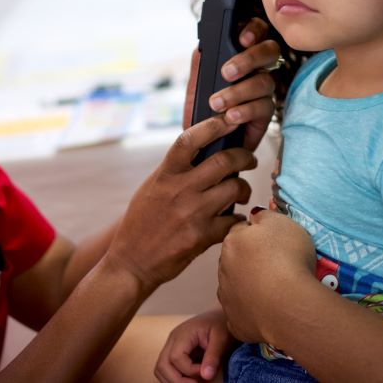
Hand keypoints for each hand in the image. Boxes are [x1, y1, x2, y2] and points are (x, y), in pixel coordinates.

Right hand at [106, 116, 256, 295]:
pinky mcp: (202, 237)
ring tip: (242, 192)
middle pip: (224, 161)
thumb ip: (176, 170)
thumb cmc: (142, 222)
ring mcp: (193, 213)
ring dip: (244, 188)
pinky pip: (233, 220)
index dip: (213, 126)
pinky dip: (239, 217)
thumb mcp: (153, 187)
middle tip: (250, 159)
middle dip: (245, 156)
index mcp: (165, 174)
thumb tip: (204, 150)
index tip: (230, 120)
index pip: (190, 139)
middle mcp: (180, 190)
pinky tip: (235, 218)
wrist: (132, 262)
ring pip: (234, 188)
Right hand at [155, 309, 232, 381]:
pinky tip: (189, 379)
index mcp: (183, 334)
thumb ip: (213, 356)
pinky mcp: (173, 351)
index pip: (176, 357)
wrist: (218, 317)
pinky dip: (174, 377)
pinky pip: (166, 368)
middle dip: (176, 381)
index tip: (206, 373)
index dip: (190, 370)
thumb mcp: (221, 338)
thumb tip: (206, 376)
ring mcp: (171, 346)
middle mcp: (172, 340)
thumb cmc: (220, 324)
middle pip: (162, 365)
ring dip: (173, 380)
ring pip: (160, 369)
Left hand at [183, 17, 279, 151]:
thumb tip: (203, 46)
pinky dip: (246, 111)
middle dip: (249, 59)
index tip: (241, 39)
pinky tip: (231, 116)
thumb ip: (201, 61)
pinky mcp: (266, 113)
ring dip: (239, 91)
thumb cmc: (201, 104)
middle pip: (270, 50)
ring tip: (217, 103)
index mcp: (243, 52)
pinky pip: (264, 107)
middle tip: (227, 72)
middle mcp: (258, 67)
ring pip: (265, 81)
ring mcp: (265, 90)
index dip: (254, 30)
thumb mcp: (197, 80)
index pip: (258, 30)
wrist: (203, 138)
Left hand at [217, 210, 314, 343]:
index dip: (257, 236)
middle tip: (274, 266)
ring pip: (236, 286)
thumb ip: (264, 216)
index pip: (240, 231)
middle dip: (249, 261)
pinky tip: (268, 311)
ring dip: (249, 286)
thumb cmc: (288, 258)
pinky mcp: (234, 323)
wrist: (289, 304)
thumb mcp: (282, 222)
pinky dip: (252, 312)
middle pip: (235, 259)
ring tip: (273, 290)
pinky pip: (242, 314)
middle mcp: (223, 267)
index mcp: (232, 241)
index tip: (273, 242)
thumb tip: (255, 218)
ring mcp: (226, 297)